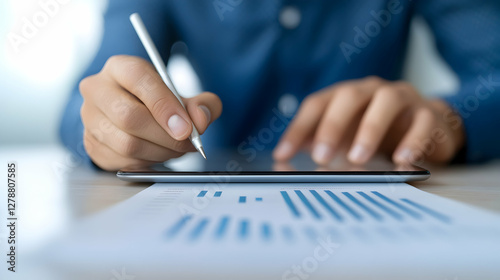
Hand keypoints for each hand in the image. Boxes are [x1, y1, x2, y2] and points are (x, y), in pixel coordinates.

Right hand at [80, 55, 221, 170]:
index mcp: (120, 68)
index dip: (165, 105)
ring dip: (160, 152)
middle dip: (166, 136)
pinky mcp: (91, 144)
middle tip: (187, 143)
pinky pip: (123, 161)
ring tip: (175, 149)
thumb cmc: (157, 103)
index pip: (139, 79)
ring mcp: (90, 118)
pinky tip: (158, 154)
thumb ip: (201, 104)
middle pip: (129, 116)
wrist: (131, 116)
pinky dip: (148, 162)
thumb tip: (201, 119)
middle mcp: (98, 89)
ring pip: (127, 143)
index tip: (186, 128)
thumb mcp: (183, 97)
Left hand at [273, 76, 464, 165]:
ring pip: (387, 101)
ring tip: (357, 159)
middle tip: (320, 157)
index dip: (298, 128)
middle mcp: (372, 91)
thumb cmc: (379, 131)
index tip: (282, 155)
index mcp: (347, 95)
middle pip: (349, 96)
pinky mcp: (429, 113)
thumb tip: (286, 159)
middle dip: (331, 126)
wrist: (429, 125)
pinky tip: (401, 160)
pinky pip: (423, 121)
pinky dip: (412, 140)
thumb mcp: (347, 136)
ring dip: (370, 129)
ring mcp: (402, 98)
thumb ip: (320, 143)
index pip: (317, 104)